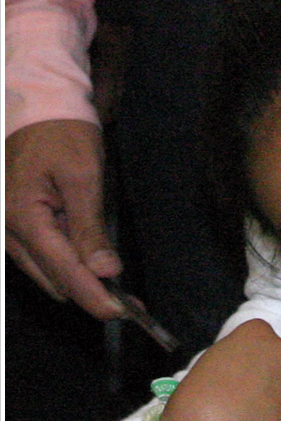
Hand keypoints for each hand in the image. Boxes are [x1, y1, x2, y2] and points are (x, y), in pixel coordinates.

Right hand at [5, 121, 122, 317]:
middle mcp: (7, 232)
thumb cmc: (62, 133)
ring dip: (78, 279)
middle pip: (53, 279)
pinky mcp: (13, 227)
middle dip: (89, 291)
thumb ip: (90, 228)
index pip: (64, 271)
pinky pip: (40, 257)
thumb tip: (105, 272)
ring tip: (114, 282)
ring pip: (46, 273)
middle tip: (128, 300)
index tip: (123, 313)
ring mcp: (7, 231)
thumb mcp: (83, 175)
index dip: (94, 296)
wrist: (38, 107)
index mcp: (22, 218)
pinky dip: (66, 263)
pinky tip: (89, 259)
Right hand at [161, 319, 280, 420]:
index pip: (259, 336)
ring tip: (251, 417)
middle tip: (246, 394)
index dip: (248, 356)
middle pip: (278, 358)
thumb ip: (237, 355)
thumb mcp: (213, 358)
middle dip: (266, 372)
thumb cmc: (200, 391)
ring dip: (275, 396)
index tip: (237, 372)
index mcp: (258, 331)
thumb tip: (245, 368)